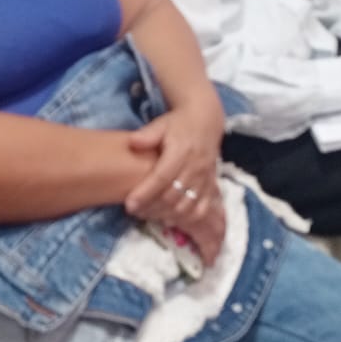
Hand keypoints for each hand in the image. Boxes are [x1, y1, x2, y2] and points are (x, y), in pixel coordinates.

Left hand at [124, 93, 224, 261]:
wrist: (205, 122)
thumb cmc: (177, 125)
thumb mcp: (160, 124)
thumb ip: (147, 135)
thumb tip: (132, 142)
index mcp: (181, 152)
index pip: (162, 177)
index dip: (145, 193)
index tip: (129, 205)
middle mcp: (195, 167)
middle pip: (172, 196)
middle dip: (151, 208)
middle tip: (135, 211)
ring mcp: (204, 179)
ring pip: (186, 206)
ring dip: (166, 215)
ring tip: (148, 215)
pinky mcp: (211, 186)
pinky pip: (201, 209)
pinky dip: (186, 219)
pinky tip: (170, 218)